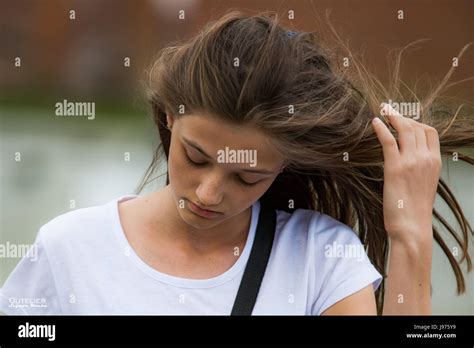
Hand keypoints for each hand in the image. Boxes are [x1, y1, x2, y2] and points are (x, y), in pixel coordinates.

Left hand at [372, 104, 441, 245]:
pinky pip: (388, 140)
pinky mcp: (394, 167)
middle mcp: (426, 158)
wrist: (412, 226)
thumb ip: (420, 169)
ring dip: (392, 117)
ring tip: (382, 112)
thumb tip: (409, 162)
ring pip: (403, 130)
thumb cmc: (415, 210)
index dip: (416, 122)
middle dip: (401, 116)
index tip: (404, 121)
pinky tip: (374, 123)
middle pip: (416, 127)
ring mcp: (411, 162)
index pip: (430, 132)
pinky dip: (381, 128)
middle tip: (389, 111)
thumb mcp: (424, 185)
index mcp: (435, 162)